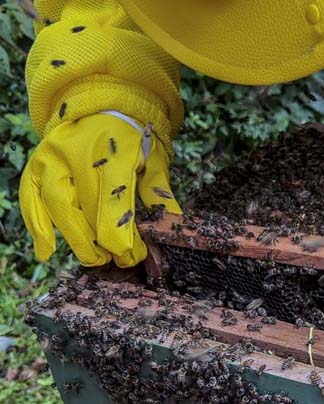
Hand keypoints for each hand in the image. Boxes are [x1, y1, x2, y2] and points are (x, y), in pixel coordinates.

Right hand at [19, 113, 180, 266]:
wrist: (103, 101)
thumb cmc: (134, 136)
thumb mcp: (154, 159)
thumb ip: (159, 193)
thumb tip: (174, 225)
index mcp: (112, 152)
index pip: (115, 205)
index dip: (124, 238)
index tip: (134, 256)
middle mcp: (77, 153)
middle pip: (86, 208)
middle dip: (102, 243)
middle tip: (116, 261)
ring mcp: (52, 157)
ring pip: (57, 205)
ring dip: (74, 239)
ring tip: (92, 259)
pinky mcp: (36, 162)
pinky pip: (30, 197)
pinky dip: (37, 226)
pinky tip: (45, 251)